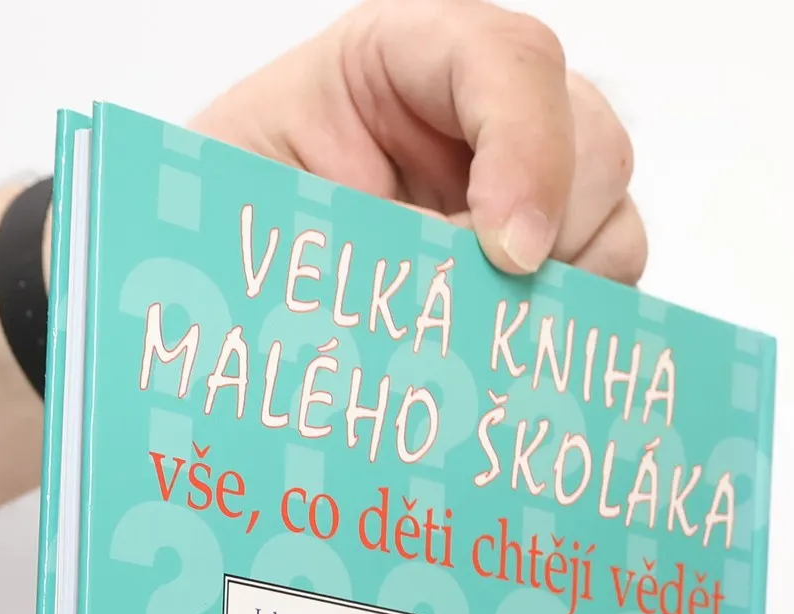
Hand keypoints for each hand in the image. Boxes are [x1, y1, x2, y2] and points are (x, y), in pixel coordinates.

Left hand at [0, 2, 647, 551]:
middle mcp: (464, 125)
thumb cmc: (201, 245)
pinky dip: (578, 336)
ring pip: (611, 215)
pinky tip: (516, 375)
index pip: (501, 58)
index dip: (527, 144)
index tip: (505, 252)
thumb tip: (454, 296)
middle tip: (506, 309)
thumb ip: (347, 237)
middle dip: (565, 224)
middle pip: (589, 131)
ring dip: (577, 289)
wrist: (182, 319)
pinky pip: (598, 293)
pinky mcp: (524, 278)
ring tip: (501, 351)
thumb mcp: (245, 216)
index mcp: (390, 70)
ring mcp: (505, 202)